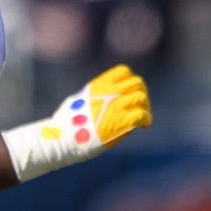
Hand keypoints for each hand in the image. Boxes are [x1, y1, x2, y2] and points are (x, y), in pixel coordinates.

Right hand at [2, 64, 152, 181]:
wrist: (63, 138)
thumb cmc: (66, 124)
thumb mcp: (77, 100)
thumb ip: (93, 96)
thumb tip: (99, 98)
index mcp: (99, 86)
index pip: (123, 71)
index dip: (131, 80)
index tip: (131, 90)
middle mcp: (110, 92)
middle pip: (137, 83)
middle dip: (141, 92)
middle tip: (140, 104)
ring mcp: (117, 105)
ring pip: (141, 97)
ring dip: (145, 106)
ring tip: (143, 117)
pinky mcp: (122, 121)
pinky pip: (142, 114)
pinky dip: (147, 119)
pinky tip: (144, 125)